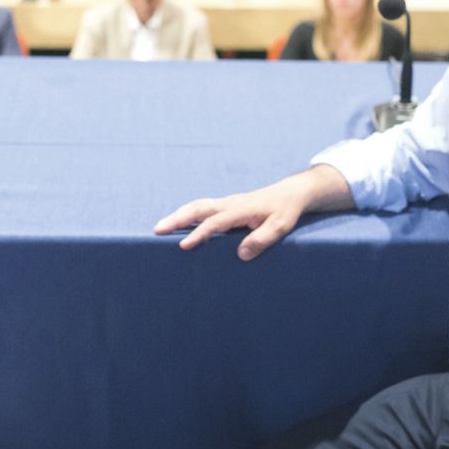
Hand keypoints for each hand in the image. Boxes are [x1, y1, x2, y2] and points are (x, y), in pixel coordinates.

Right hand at [154, 172, 328, 259]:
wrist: (290, 193)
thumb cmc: (285, 211)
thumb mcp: (280, 227)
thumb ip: (262, 240)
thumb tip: (241, 255)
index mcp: (241, 209)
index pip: (215, 223)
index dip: (199, 234)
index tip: (184, 245)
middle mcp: (230, 204)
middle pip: (198, 208)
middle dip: (177, 218)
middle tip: (158, 230)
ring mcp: (227, 203)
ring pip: (198, 206)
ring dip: (178, 215)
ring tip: (161, 226)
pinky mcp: (227, 206)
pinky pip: (203, 207)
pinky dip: (187, 213)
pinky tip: (178, 222)